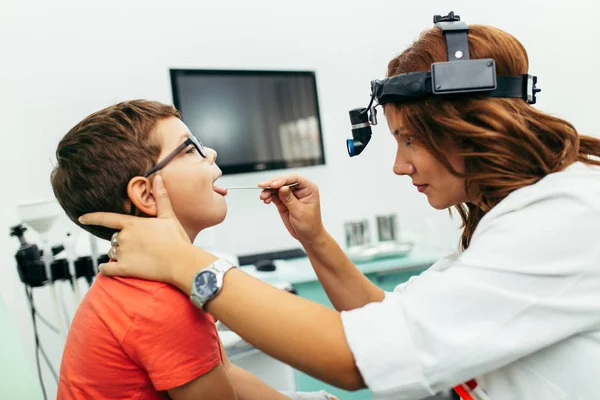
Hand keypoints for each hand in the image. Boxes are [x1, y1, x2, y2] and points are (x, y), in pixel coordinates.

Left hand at [79, 175, 214, 284]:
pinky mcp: (125, 269)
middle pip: (114, 238)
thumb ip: (160, 197)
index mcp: (132, 224)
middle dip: (122, 241)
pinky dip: (106, 269)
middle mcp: (124, 237)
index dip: (92, 218)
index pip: (106, 218)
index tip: (82, 218)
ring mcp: (123, 253)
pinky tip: (110, 268)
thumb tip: (157, 177)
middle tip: (140, 246)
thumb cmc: (176, 239)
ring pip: (112, 252)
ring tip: (137, 257)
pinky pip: (106, 269)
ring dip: (118, 254)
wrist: (181, 262)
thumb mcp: (168, 216)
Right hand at [258, 174, 325, 244]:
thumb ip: (289, 199)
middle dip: (272, 184)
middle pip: (284, 181)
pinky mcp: (284, 200)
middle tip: (262, 186)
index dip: (283, 179)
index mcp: (308, 188)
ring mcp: (291, 194)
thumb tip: (282, 188)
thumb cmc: (309, 224)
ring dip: (268, 190)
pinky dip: (268, 196)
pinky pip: (274, 195)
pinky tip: (265, 199)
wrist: (307, 235)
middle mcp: (300, 189)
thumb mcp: (299, 212)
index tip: (274, 184)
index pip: (295, 178)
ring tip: (263, 197)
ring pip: (277, 187)